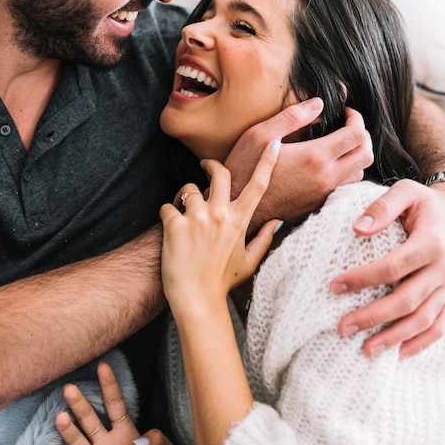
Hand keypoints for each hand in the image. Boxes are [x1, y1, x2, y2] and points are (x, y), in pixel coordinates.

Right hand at [56, 362, 141, 444]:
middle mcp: (107, 440)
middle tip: (69, 387)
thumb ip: (157, 443)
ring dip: (69, 428)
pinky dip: (68, 444)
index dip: (109, 385)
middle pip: (91, 418)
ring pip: (80, 439)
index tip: (103, 366)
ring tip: (59, 415)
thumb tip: (143, 442)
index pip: (115, 403)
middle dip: (80, 404)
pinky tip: (61, 434)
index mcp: (125, 430)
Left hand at [160, 140, 281, 311]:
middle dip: (211, 165)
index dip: (267, 161)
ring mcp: (197, 218)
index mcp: (240, 221)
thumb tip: (277, 221)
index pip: (258, 185)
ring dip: (183, 198)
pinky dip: (167, 215)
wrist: (196, 301)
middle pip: (219, 173)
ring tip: (183, 216)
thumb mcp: (249, 262)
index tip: (272, 143)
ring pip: (187, 189)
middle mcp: (220, 214)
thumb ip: (263, 239)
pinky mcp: (175, 225)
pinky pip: (167, 206)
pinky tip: (171, 230)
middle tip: (205, 166)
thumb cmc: (222, 283)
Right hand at [224, 99, 372, 230]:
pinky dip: (344, 173)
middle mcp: (325, 178)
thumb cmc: (244, 168)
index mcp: (315, 157)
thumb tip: (319, 104)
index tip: (345, 113)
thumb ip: (292, 117)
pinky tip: (326, 165)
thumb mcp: (260, 134)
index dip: (356, 119)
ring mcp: (322, 194)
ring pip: (358, 174)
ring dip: (354, 156)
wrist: (236, 205)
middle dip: (362, 136)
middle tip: (347, 126)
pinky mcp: (316, 204)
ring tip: (338, 145)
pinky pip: (344, 188)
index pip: (357, 135)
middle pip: (366, 155)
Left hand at [331, 179, 444, 359]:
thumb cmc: (428, 203)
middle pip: (406, 300)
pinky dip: (420, 343)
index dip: (363, 278)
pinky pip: (439, 326)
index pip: (393, 267)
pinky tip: (398, 353)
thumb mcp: (406, 191)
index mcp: (430, 243)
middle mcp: (442, 269)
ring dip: (394, 337)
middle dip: (373, 317)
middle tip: (343, 327)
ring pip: (423, 319)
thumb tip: (357, 229)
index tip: (335, 286)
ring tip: (366, 349)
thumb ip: (382, 207)